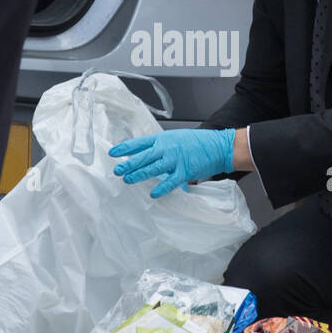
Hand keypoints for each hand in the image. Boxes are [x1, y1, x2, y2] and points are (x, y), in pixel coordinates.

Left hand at [109, 128, 234, 198]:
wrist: (218, 146)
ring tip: (128, 180)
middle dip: (128, 164)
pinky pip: (170, 182)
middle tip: (117, 170)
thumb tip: (146, 155)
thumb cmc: (197, 142)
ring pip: (152, 168)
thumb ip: (161, 146)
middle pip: (143, 157)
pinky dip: (161, 188)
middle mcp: (167, 148)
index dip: (125, 148)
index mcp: (163, 138)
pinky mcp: (185, 171)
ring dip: (138, 175)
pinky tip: (153, 194)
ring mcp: (175, 160)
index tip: (113, 153)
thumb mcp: (175, 138)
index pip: (139, 143)